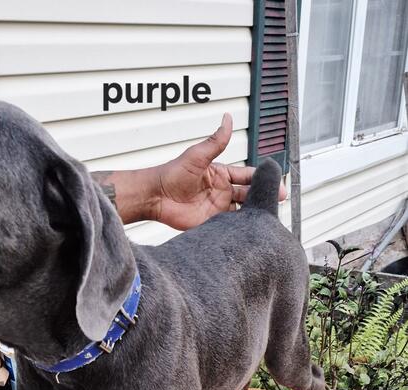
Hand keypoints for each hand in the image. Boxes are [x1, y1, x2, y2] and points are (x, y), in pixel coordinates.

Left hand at [150, 113, 287, 228]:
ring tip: (267, 214)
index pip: (247, 176)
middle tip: (278, 198)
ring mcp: (217, 208)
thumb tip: (227, 118)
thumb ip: (216, 141)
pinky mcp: (211, 223)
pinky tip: (250, 227)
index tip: (276, 180)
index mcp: (221, 174)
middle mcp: (222, 191)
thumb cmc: (172, 173)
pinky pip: (229, 225)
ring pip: (242, 211)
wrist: (156, 196)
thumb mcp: (198, 155)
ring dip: (253, 212)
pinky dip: (240, 226)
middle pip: (248, 194)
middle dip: (263, 196)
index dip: (261, 178)